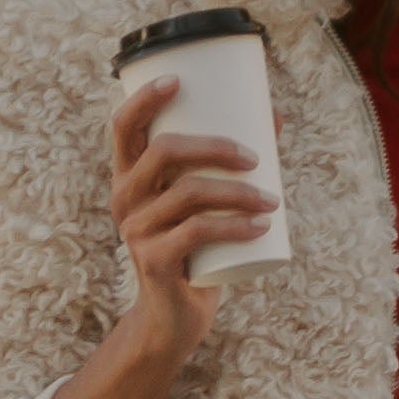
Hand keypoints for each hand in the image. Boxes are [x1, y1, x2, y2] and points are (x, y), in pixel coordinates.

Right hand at [110, 74, 273, 317]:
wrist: (174, 317)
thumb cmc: (195, 251)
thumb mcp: (204, 204)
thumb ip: (230, 164)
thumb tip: (274, 116)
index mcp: (129, 178)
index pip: (124, 127)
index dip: (145, 99)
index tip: (179, 80)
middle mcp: (124, 199)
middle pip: (164, 151)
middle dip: (215, 146)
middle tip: (256, 158)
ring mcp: (136, 231)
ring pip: (188, 193)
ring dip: (238, 192)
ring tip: (272, 201)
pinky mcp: (154, 260)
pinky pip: (197, 232)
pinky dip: (235, 227)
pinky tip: (261, 227)